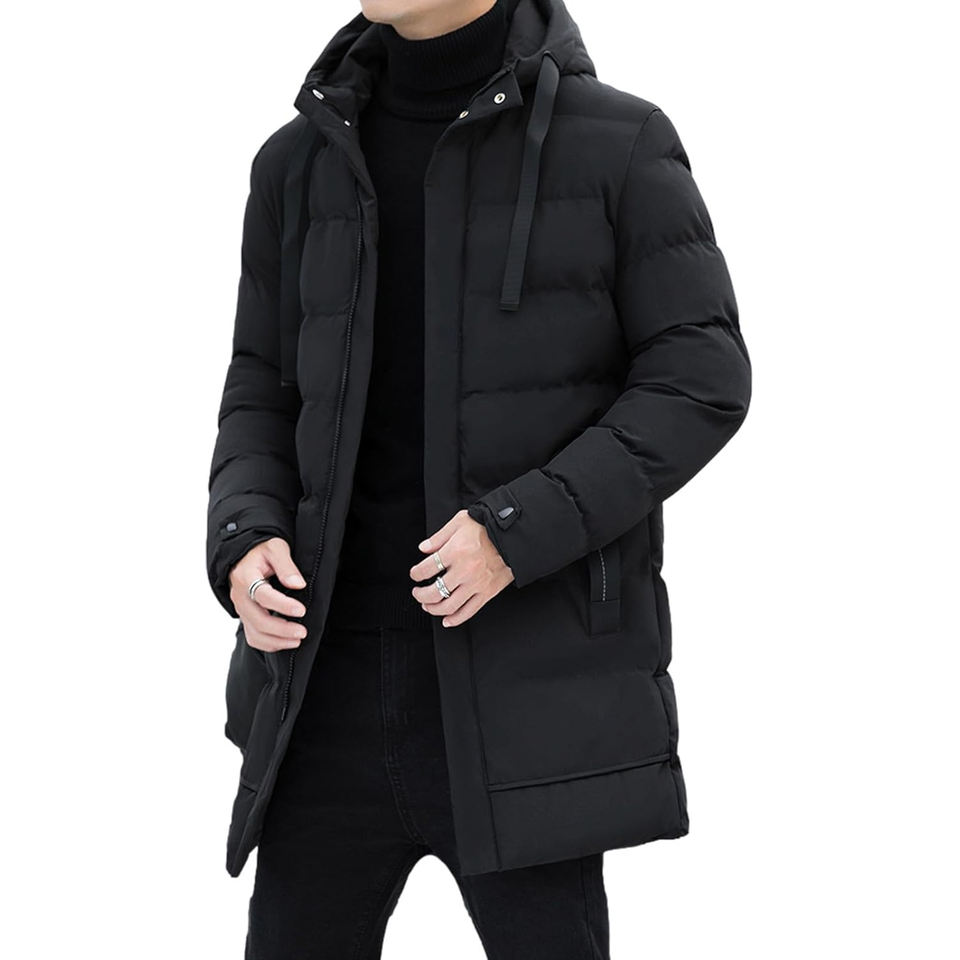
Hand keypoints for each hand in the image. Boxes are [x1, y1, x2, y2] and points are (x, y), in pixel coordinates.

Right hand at [228, 538, 307, 652]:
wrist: (244, 557)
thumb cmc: (262, 552)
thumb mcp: (276, 549)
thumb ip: (286, 565)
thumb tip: (298, 584)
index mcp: (246, 577)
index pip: (263, 595)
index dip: (282, 605)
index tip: (301, 610)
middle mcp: (240, 596)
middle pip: (258, 619)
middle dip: (282, 629)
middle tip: (303, 631)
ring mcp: (241, 610)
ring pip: (255, 633)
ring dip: (277, 640)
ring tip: (297, 640)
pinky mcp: (245, 618)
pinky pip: (253, 638)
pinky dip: (269, 644)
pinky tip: (286, 642)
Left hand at [409, 509, 513, 626]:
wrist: (514, 535)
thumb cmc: (488, 526)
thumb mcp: (460, 522)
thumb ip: (439, 536)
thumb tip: (424, 548)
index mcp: (455, 552)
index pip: (426, 569)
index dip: (416, 574)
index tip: (415, 574)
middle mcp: (464, 570)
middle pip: (434, 591)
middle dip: (420, 595)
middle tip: (417, 593)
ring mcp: (476, 584)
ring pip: (449, 605)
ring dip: (433, 609)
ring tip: (428, 605)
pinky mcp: (487, 593)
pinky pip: (469, 611)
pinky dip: (455, 619)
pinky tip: (447, 620)